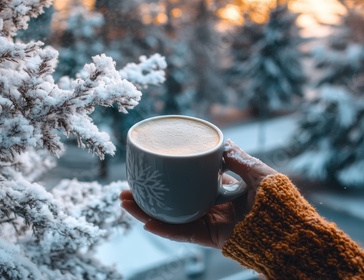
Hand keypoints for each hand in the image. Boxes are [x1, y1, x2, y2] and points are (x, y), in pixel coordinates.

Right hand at [120, 139, 276, 248]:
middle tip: (126, 188)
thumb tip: (221, 142)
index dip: (167, 178)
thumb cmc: (278, 198)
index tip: (148, 169)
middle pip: (170, 201)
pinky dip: (165, 229)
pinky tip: (146, 222)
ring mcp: (206, 222)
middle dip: (146, 197)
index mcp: (218, 190)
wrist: (289, 226)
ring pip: (170, 217)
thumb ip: (238, 158)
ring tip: (124, 202)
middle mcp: (208, 206)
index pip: (186, 183)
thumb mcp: (257, 171)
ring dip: (145, 212)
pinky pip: (183, 234)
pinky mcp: (209, 237)